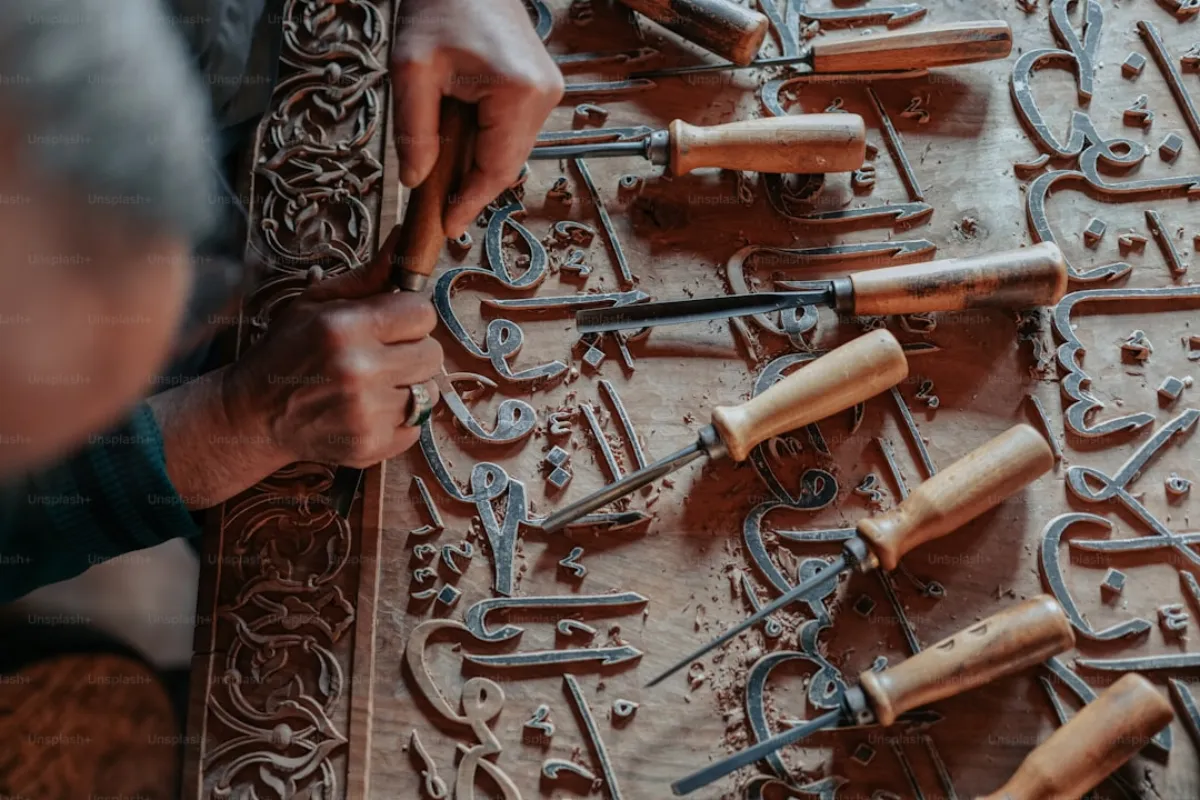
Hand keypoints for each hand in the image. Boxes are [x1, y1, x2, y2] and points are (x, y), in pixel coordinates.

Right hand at [224, 228, 443, 468]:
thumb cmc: (287, 351)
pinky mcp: (372, 446)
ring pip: (428, 391)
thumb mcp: (317, 303)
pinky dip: (398, 420)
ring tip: (372, 384)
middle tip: (380, 355)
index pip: (422, 313)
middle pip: (432, 353)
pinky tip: (367, 410)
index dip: (408, 317)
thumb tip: (404, 237)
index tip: (389, 324)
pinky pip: (417, 427)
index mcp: (346, 328)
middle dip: (410, 351)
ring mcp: (367, 414)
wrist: (255, 415)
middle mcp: (360, 371)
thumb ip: (368, 276)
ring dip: (406, 386)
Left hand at [391, 0, 563, 236]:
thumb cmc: (440, 7)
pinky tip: (461, 134)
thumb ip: (414, 132)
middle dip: (471, 183)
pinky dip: (487, 140)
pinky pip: (514, 130)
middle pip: (507, 164)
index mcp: (518, 93)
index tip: (446, 227)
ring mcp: (548, 91)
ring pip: (511, 150)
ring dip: (477, 161)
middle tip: (435, 199)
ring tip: (443, 157)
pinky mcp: (541, 86)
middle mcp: (544, 95)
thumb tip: (418, 182)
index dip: (469, 203)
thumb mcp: (411, 71)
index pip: (495, 169)